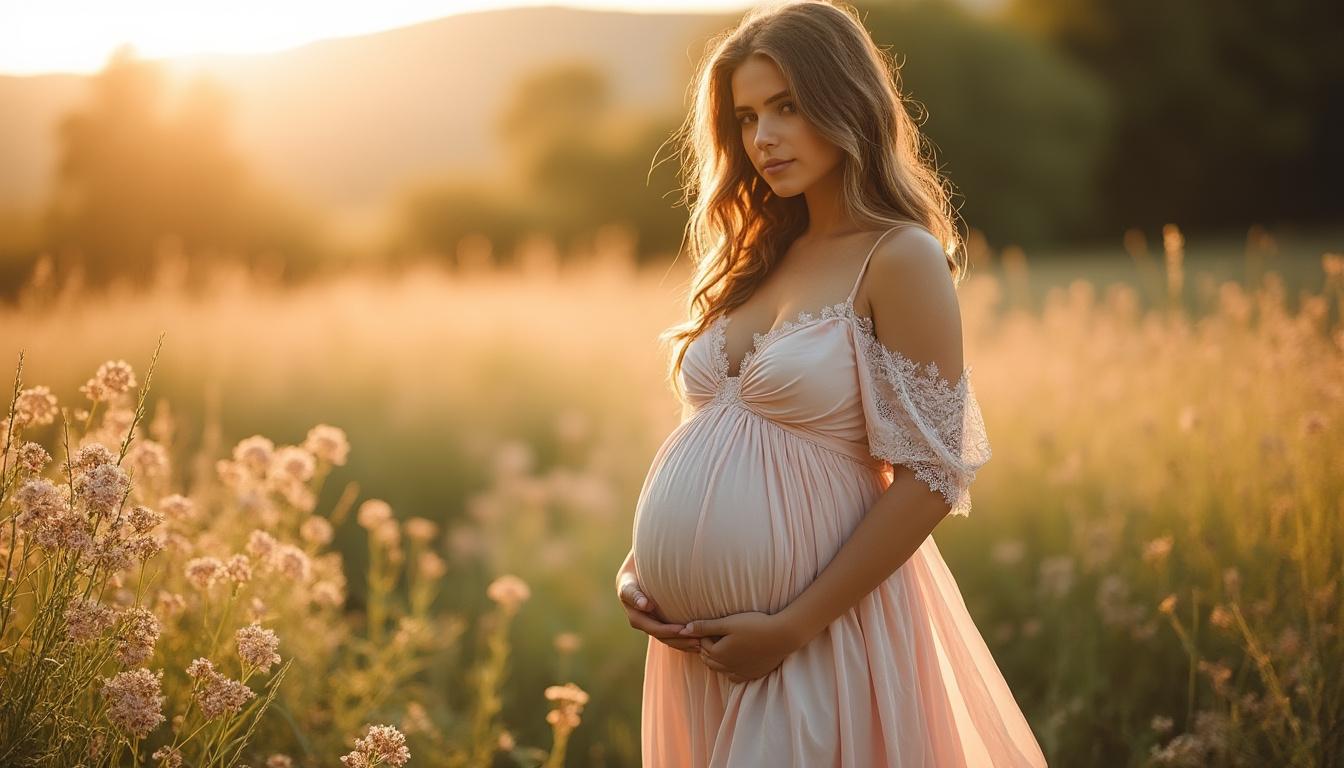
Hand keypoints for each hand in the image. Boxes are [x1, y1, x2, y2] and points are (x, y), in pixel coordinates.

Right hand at [615, 550, 700, 653]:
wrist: (631, 576)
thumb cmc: (631, 576)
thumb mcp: (628, 584)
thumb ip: (633, 594)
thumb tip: (645, 605)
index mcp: (636, 617)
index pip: (653, 628)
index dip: (667, 630)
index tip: (681, 629)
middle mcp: (644, 625)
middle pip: (663, 637)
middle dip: (680, 640)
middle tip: (697, 640)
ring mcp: (652, 625)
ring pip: (669, 640)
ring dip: (684, 643)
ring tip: (701, 644)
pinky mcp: (660, 623)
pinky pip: (672, 636)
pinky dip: (684, 640)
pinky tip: (699, 641)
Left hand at [678, 611, 798, 682]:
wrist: (782, 636)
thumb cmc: (754, 625)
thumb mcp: (728, 623)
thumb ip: (705, 626)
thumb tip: (684, 630)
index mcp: (719, 654)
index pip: (704, 645)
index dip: (704, 635)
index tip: (710, 626)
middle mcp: (727, 667)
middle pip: (709, 660)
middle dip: (707, 649)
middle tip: (711, 636)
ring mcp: (741, 673)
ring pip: (720, 670)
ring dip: (717, 660)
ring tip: (721, 647)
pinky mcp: (752, 674)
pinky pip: (734, 677)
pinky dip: (730, 670)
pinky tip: (735, 660)